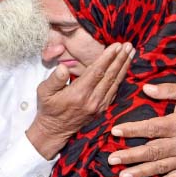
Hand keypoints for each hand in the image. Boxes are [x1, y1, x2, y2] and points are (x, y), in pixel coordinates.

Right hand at [28, 42, 133, 158]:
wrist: (55, 131)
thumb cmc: (49, 108)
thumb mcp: (44, 92)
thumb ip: (54, 79)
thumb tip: (63, 67)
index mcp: (79, 93)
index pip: (97, 71)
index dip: (108, 57)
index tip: (116, 45)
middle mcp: (92, 100)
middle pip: (110, 76)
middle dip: (121, 59)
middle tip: (129, 45)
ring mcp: (99, 106)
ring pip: (116, 83)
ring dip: (124, 67)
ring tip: (131, 53)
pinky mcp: (102, 110)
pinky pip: (114, 91)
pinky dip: (121, 79)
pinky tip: (124, 69)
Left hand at [108, 83, 175, 176]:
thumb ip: (168, 90)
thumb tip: (145, 88)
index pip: (151, 128)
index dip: (132, 130)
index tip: (114, 131)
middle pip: (152, 151)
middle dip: (130, 156)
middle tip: (111, 160)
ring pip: (160, 166)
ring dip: (140, 172)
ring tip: (122, 176)